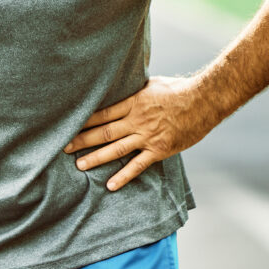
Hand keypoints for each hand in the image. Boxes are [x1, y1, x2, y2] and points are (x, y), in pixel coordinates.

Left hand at [64, 76, 213, 190]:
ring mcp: (147, 136)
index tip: (68, 125)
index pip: (102, 113)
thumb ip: (135, 90)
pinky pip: (138, 165)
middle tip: (64, 147)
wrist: (204, 100)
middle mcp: (136, 120)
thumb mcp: (152, 84)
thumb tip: (122, 85)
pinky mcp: (159, 149)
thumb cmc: (178, 89)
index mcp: (133, 103)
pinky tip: (110, 185)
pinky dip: (124, 176)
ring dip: (96, 158)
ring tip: (79, 166)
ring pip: (116, 149)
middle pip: (103, 132)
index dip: (84, 121)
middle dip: (82, 140)